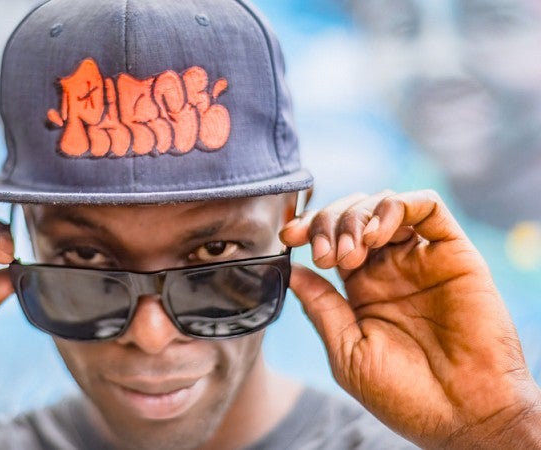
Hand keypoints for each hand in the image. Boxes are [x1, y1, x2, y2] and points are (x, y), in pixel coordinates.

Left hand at [281, 190, 540, 447]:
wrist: (462, 415)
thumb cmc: (404, 395)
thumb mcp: (346, 351)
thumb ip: (321, 306)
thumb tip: (290, 269)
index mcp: (362, 289)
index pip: (330, 240)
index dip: (307, 230)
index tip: (288, 238)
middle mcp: (390, 268)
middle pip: (352, 215)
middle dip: (328, 223)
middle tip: (326, 256)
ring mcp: (421, 258)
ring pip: (383, 204)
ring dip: (356, 216)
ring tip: (350, 253)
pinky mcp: (453, 253)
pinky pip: (427, 206)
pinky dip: (394, 206)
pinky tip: (376, 234)